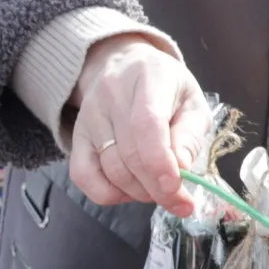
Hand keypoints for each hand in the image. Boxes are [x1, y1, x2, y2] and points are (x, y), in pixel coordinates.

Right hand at [67, 36, 207, 217]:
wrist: (124, 67)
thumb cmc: (166, 89)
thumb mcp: (192, 102)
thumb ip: (190, 134)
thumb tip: (182, 169)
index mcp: (148, 77)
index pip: (147, 124)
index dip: (160, 162)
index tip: (176, 189)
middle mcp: (111, 93)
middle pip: (129, 154)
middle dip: (157, 188)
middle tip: (178, 201)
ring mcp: (88, 115)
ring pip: (110, 170)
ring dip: (139, 192)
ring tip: (157, 189)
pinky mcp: (76, 135)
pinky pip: (83, 176)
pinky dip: (109, 194)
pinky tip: (129, 190)